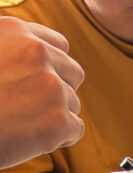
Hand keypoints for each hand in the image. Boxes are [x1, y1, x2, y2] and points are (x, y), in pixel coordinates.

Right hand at [0, 18, 84, 168]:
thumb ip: (12, 49)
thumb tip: (38, 58)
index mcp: (16, 31)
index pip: (59, 45)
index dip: (53, 66)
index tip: (40, 80)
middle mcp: (37, 53)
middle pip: (74, 74)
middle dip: (60, 90)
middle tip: (31, 104)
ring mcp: (51, 86)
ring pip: (74, 103)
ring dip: (55, 115)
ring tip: (22, 120)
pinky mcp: (59, 120)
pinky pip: (76, 129)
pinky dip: (59, 137)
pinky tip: (31, 136)